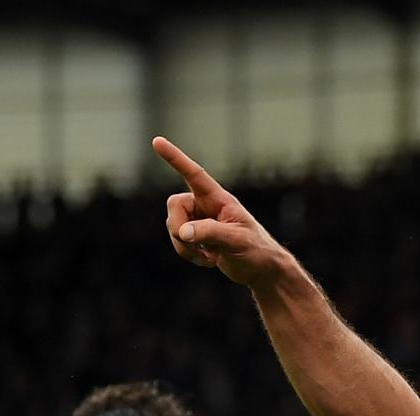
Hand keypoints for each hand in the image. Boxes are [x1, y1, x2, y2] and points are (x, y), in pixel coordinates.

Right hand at [154, 138, 293, 287]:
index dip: (175, 158)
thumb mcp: (237, 240)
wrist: (262, 270)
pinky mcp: (197, 236)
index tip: (157, 141)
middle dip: (178, 229)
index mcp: (218, 199)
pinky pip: (179, 241)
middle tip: (195, 246)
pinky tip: (210, 260)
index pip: (194, 174)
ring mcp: (199, 220)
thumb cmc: (257, 250)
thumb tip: (182, 232)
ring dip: (185, 247)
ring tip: (210, 257)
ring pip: (173, 226)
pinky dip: (188, 254)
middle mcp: (205, 205)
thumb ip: (209, 232)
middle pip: (174, 205)